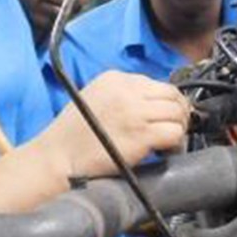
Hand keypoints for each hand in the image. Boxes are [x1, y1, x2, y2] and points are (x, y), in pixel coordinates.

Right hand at [45, 71, 189, 178]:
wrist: (58, 158)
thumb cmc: (72, 136)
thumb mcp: (95, 98)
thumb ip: (122, 95)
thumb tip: (150, 103)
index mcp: (115, 78)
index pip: (156, 84)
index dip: (164, 103)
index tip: (162, 117)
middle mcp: (127, 90)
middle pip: (172, 95)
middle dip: (177, 113)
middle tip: (172, 130)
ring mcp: (135, 111)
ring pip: (177, 112)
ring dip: (178, 128)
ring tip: (168, 142)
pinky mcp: (141, 134)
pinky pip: (174, 132)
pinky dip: (175, 143)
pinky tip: (164, 151)